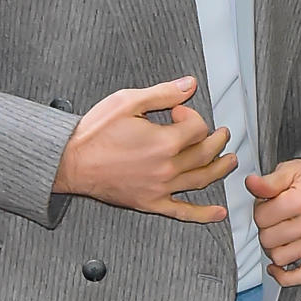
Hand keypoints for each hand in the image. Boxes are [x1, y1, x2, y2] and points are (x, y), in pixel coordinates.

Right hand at [54, 76, 234, 222]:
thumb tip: (188, 86)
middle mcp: (167, 168)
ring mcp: (160, 188)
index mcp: (164, 142)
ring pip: (201, 180)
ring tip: (230, 160)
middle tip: (221, 133)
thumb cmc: (94, 134)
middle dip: (216, 139)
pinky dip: (203, 214)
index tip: (179, 112)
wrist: (70, 161)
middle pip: (205, 153)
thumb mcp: (128, 102)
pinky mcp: (150, 202)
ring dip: (220, 169)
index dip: (192, 115)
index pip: (197, 127)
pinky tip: (217, 213)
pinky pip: (183, 212)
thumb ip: (163, 93)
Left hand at [244, 159, 300, 285]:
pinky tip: (276, 266)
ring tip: (279, 234)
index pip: (262, 217)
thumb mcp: (291, 170)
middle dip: (265, 227)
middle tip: (273, 218)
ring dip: (273, 248)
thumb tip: (250, 184)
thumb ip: (269, 181)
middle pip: (268, 238)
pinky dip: (285, 276)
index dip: (259, 209)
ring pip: (280, 258)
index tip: (266, 205)